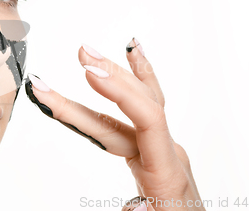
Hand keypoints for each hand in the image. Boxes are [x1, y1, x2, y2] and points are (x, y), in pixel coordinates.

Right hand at [25, 39, 204, 210]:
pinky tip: (133, 55)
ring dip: (113, 74)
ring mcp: (161, 148)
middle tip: (81, 54)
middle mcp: (166, 152)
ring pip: (138, 102)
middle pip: (136, 105)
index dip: (119, 93)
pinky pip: (145, 107)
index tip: (91, 74)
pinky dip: (139, 77)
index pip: (146, 119)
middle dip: (106, 77)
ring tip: (90, 53)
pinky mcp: (153, 148)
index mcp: (167, 173)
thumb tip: (136, 204)